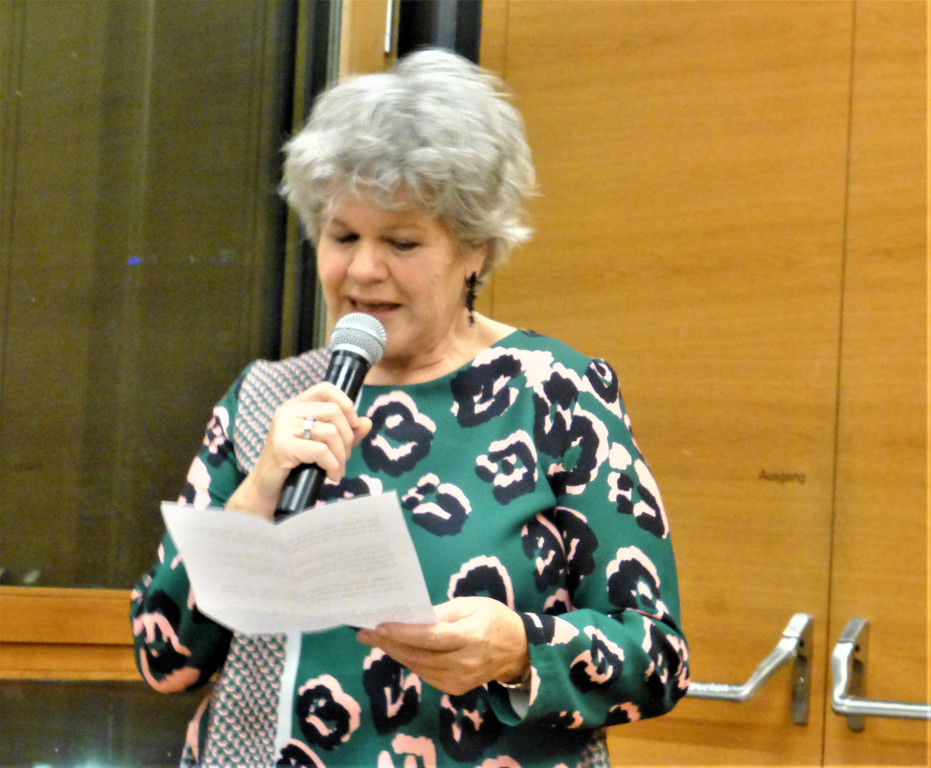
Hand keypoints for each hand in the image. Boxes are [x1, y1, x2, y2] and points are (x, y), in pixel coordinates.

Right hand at [227, 382, 371, 519]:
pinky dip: (333, 465)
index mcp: (296, 405)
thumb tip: (367, 422)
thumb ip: (344, 434)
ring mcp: (282, 427)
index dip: (346, 403)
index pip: (325, 388)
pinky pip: (321, 451)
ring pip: (330, 432)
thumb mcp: (323, 446)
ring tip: (337, 470)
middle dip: (347, 437)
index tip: (354, 424)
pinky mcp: (282, 446)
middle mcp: (287, 411)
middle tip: (344, 457)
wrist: (267, 490)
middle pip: (333, 411)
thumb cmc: (295, 466)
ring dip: (341, 455)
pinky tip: (331, 475)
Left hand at [356, 597, 529, 695]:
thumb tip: (411, 617)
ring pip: (420, 668)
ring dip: (396, 654)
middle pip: (420, 655)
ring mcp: (461, 680)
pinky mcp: (457, 688)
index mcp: (470, 637)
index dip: (402, 633)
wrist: (518, 650)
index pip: (430, 637)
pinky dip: (411, 663)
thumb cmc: (494, 619)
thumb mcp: (471, 605)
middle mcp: (464, 663)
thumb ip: (442, 612)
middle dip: (390, 644)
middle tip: (366, 633)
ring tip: (377, 640)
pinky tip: (399, 651)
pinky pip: (427, 676)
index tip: (379, 626)